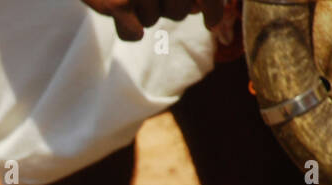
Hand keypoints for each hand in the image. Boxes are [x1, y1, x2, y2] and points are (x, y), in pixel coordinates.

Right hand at [81, 0, 224, 41]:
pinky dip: (128, 28)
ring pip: (153, 21)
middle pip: (179, 12)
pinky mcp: (120, 4)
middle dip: (167, 8)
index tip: (212, 24)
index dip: (214, 8)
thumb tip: (201, 10)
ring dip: (141, 13)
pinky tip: (117, 9)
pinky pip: (134, 34)